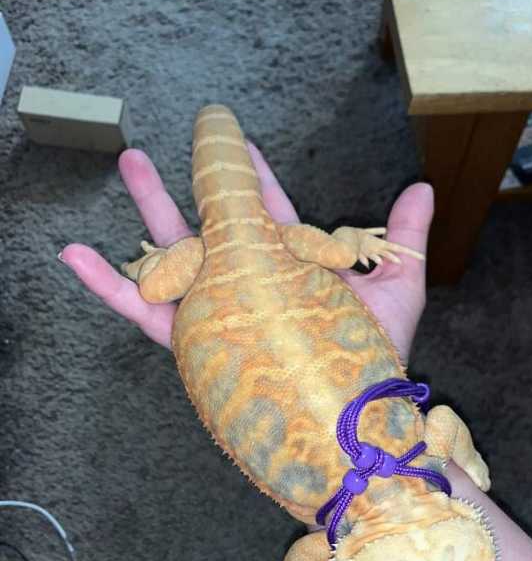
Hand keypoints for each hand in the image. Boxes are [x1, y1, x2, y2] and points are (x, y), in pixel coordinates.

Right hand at [60, 145, 433, 362]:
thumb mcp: (398, 289)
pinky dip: (111, 286)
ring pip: (176, 256)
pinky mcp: (199, 345)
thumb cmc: (375, 360)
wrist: (353, 421)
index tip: (234, 139)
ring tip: (128, 168)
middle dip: (185, 185)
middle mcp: (251, 285)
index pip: (266, 210)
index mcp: (291, 266)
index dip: (249, 174)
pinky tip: (78, 256)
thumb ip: (402, 238)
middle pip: (209, 225)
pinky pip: (147, 313)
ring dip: (149, 214)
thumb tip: (423, 186)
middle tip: (156, 146)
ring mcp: (222, 312)